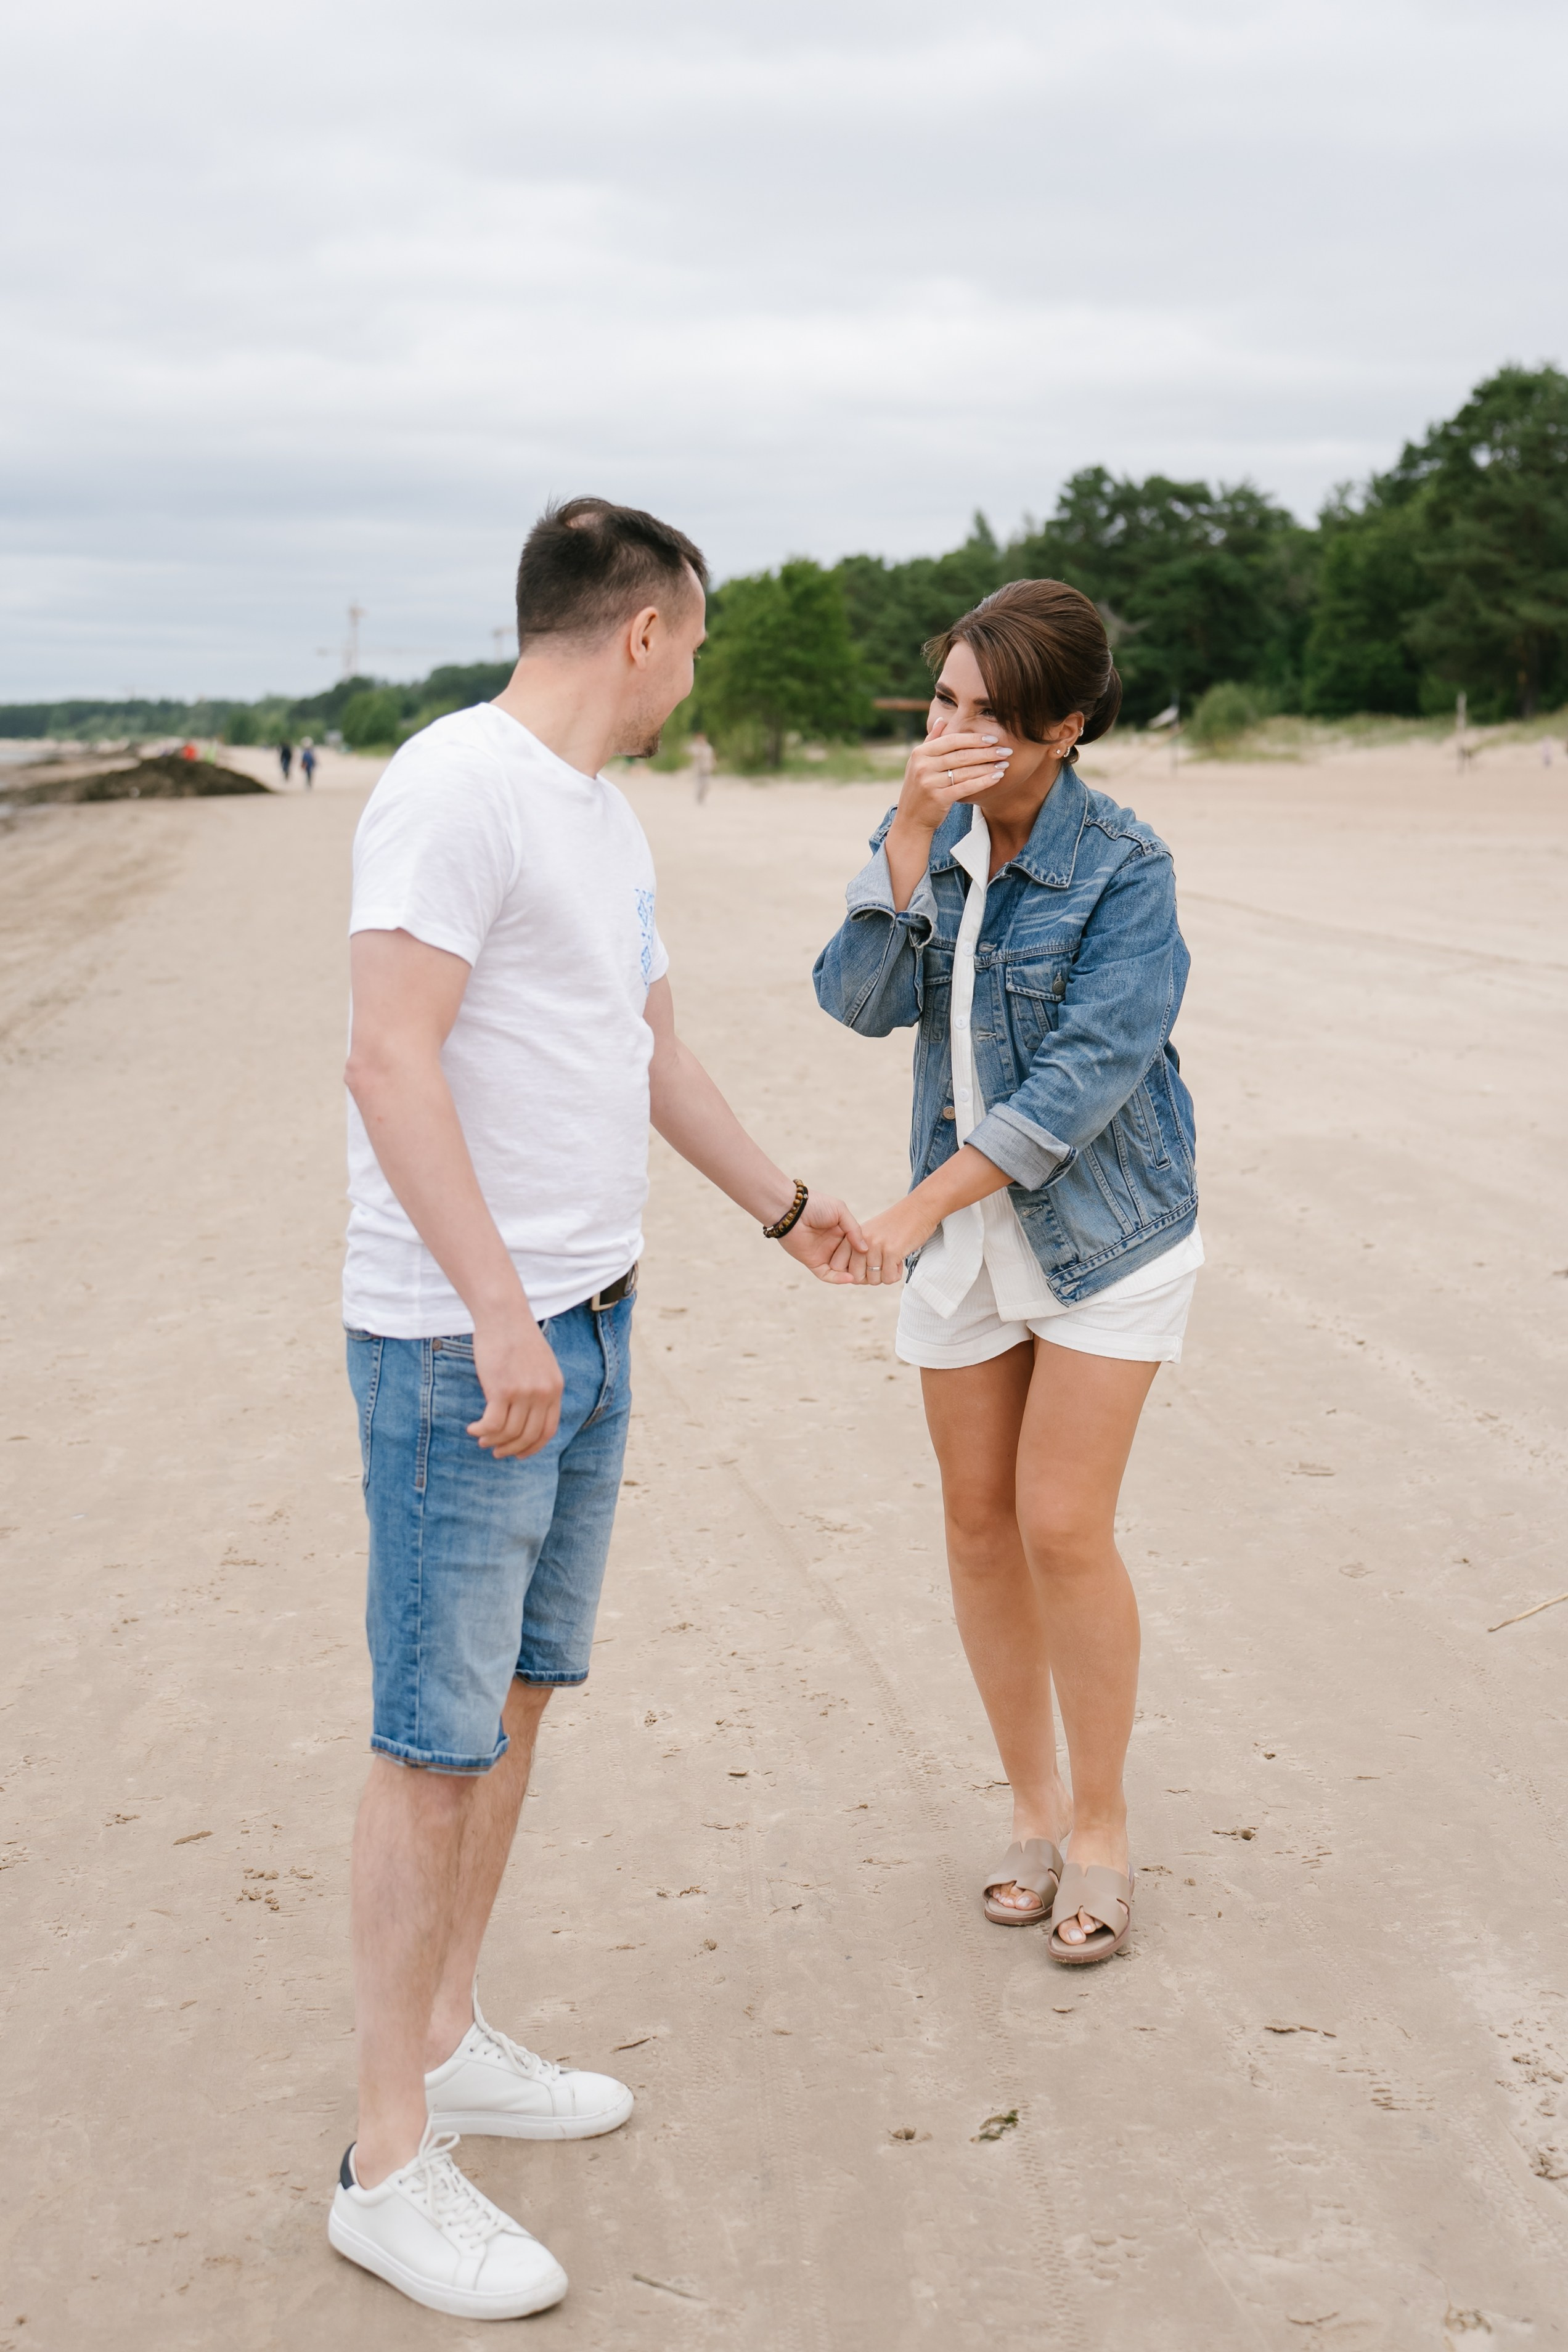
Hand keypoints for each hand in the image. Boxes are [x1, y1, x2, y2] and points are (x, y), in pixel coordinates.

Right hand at [468, 1306, 563, 1458]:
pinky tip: (473, 1428)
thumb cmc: (517, 1337)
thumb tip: (528, 1415)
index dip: (532, 1447)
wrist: (503, 1315)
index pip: (547, 1430)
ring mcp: (523, 1392)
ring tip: (481, 1438)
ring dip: (492, 1441)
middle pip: (528, 1436)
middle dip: (510, 1449)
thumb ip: (540, 1387)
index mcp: (555, 1388)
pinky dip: (481, 1431)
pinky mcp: (502, 1389)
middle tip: (496, 1452)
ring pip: (508, 1433)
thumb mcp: (540, 1363)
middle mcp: (542, 1393)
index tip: (518, 1453)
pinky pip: (492, 1424)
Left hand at [777, 1190, 867, 1284]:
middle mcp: (834, 1245)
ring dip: (852, 1275)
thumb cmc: (815, 1205)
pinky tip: (850, 1278)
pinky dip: (838, 1278)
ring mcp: (824, 1254)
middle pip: (851, 1260)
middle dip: (862, 1267)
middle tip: (875, 1272)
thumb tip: (865, 1249)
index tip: (879, 1258)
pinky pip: (827, 1275)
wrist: (791, 1209)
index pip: (858, 1246)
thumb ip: (854, 1229)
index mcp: (842, 1231)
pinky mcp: (813, 1262)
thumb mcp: (840, 1211)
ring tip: (865, 1278)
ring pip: (841, 1270)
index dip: (868, 1253)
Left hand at [849, 1192, 946, 1285]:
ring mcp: (876, 1246)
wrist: (918, 1209)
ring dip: (885, 1275)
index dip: (853, 1273)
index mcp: (851, 1236)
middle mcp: (860, 1241)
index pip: (839, 1266)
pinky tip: (899, 1261)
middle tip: (882, 1267)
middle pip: (857, 1277)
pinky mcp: (892, 1251)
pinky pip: (889, 1278)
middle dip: (870, 1278)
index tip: (866, 1268)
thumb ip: (856, 1249)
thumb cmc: (895, 1224)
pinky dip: (896, 1275)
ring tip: (892, 1261)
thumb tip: (854, 1278)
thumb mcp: (869, 1232)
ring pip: (874, 1280)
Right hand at [895, 724, 1012, 837]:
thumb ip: (931, 740)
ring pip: (965, 771)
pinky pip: (966, 787)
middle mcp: (923, 766)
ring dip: (988, 767)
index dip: (974, 739)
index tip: (993, 739)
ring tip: (1005, 764)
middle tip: (1006, 750)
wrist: (911, 819)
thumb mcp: (919, 762)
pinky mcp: (938, 798)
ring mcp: (929, 782)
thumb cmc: (919, 789)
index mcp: (920, 753)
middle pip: (961, 755)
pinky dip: (983, 781)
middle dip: (987, 752)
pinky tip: (997, 777)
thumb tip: (942, 720)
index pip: (952, 741)